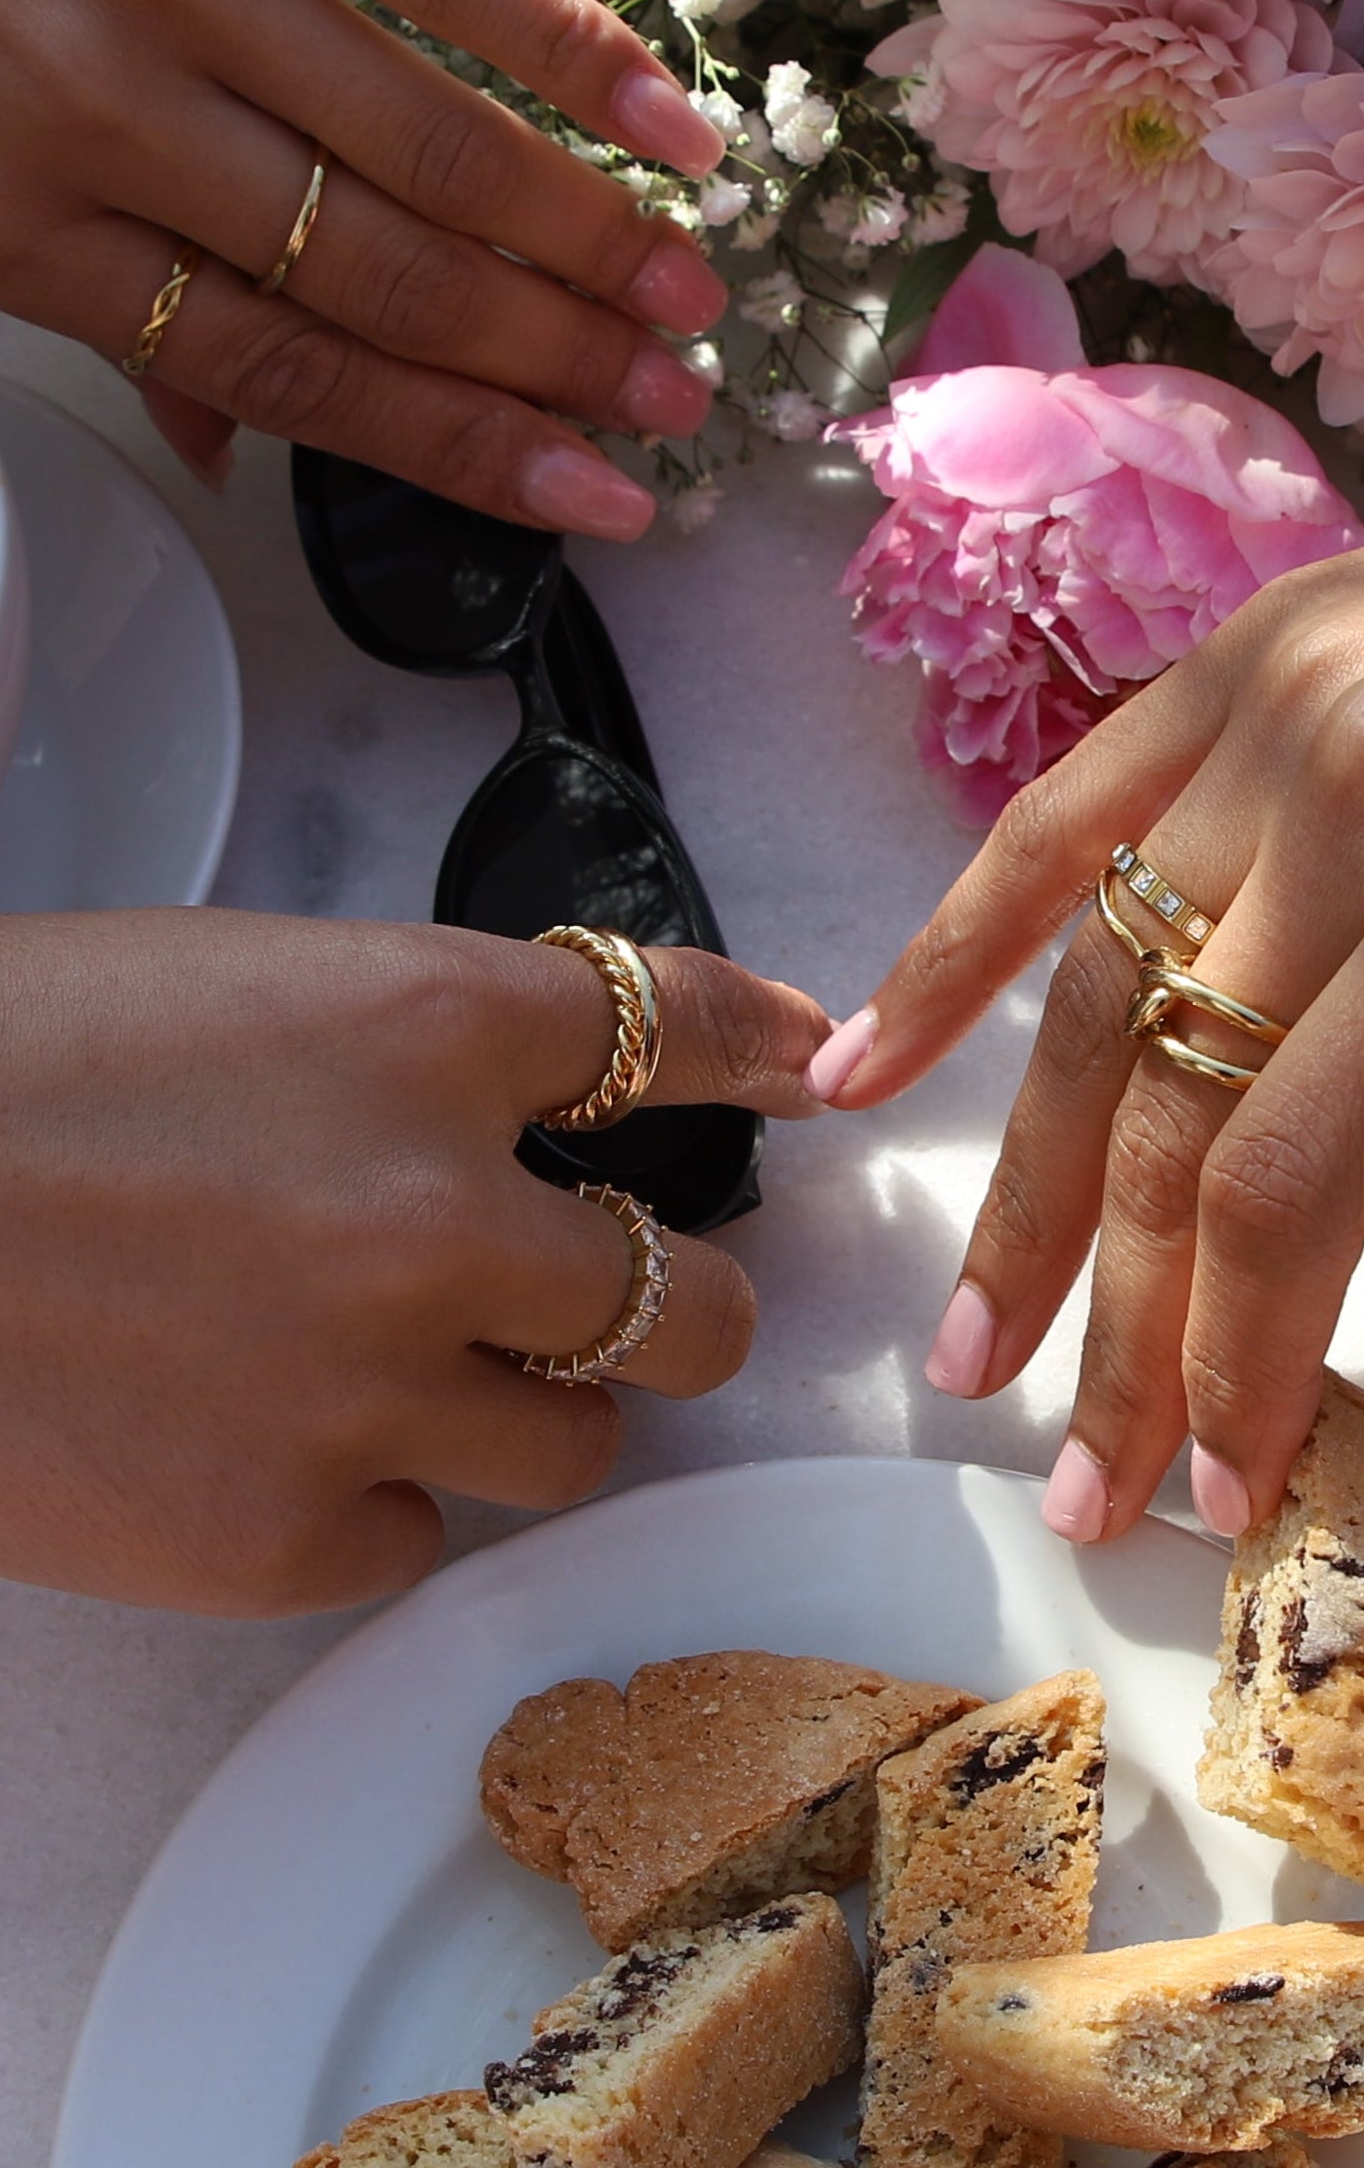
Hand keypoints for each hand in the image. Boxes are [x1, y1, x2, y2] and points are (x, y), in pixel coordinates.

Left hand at [0, 0, 729, 535]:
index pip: (275, 371)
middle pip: (372, 276)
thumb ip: (94, 301)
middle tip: (672, 406)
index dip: (448, 445)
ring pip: (420, 146)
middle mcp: (90, 124)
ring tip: (684, 298)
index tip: (577, 492)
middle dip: (545, 363)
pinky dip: (564, 52)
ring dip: (579, 236)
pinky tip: (661, 121)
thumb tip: (225, 452)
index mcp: (8, 234)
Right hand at [0, 909, 828, 1612]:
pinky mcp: (273, 1546)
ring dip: (503, 1411)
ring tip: (354, 1376)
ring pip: (572, 1446)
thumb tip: (495, 1148)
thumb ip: (382, 1063)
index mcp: (420, 1024)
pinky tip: (209, 1443)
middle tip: (579, 1297)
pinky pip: (405, 1545)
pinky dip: (348, 1502)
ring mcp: (367, 1397)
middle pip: (689, 1304)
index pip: (681, 1033)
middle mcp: (441, 1215)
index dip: (760, 1050)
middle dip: (654, 1299)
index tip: (803, 1068)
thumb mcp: (202, 985)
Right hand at [809, 553, 1363, 1544]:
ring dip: (1023, 1202)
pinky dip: (943, 960)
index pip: (1286, 1180)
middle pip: (1172, 1115)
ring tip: (971, 1354)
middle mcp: (1330, 800)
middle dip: (1129, 1323)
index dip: (1238, 1352)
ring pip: (1090, 1007)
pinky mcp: (1216, 672)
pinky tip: (851, 1080)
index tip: (1214, 1494)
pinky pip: (1043, 833)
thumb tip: (1300, 1298)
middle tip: (1088, 1487)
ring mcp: (1256, 722)